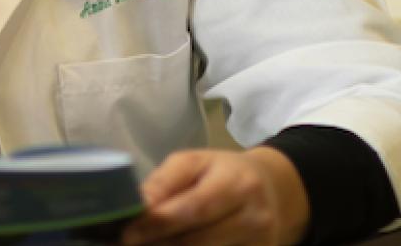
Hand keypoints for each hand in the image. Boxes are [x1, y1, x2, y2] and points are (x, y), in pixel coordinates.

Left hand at [121, 147, 308, 245]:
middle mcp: (255, 218)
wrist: (273, 190)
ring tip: (146, 245)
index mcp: (238, 184)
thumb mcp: (194, 163)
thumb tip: (137, 206)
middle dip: (158, 244)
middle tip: (128, 243)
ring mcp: (262, 243)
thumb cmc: (222, 173)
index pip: (193, 209)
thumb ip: (164, 183)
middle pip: (198, 241)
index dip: (157, 224)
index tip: (127, 233)